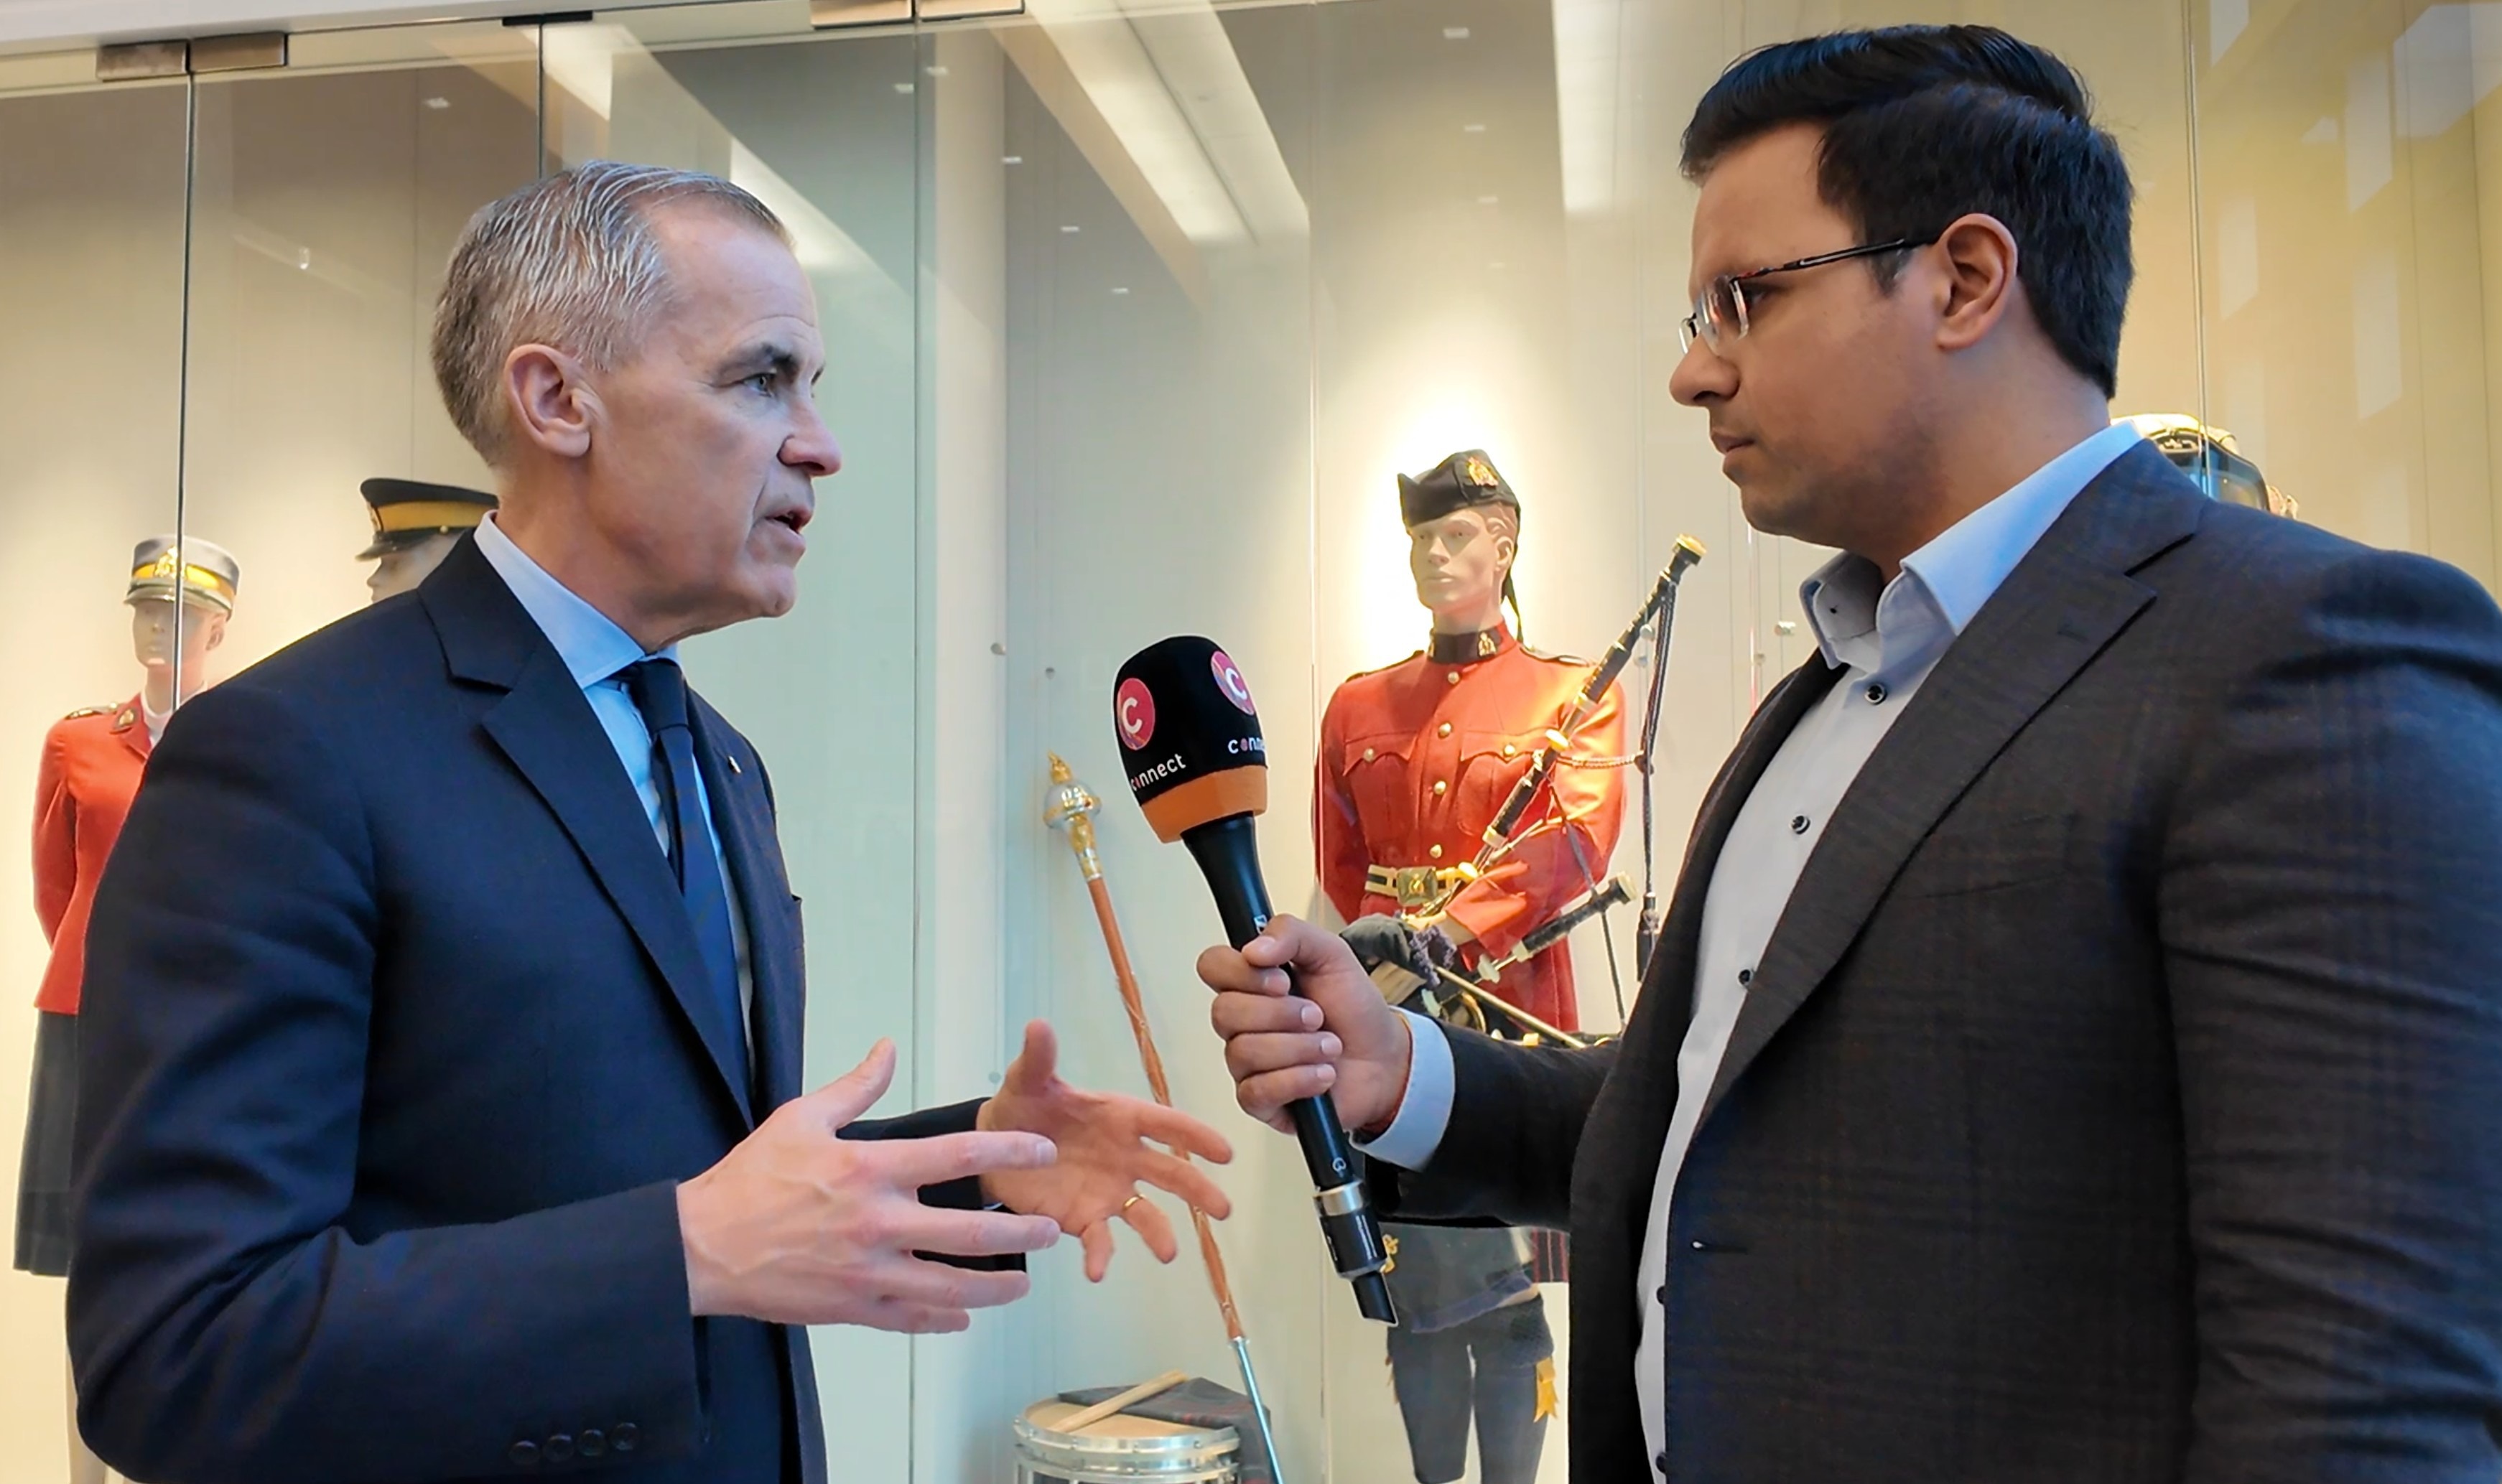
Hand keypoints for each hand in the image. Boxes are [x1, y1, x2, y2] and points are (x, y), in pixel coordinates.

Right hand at [676, 1039, 1063, 1332]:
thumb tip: (888, 1048)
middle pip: (971, 1233)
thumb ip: (855, 1087)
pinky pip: (910, 1319)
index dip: (1008, 1150)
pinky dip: (942, 1320)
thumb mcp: (800, 1118)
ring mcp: (868, 1273)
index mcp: (870, 1170)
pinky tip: (964, 1316)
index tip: (1043, 1152)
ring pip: (951, 1288)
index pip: (958, 1155)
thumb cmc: (750, 1179)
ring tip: (1024, 1283)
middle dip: (1022, 1233)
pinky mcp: (852, 1310)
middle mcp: (878, 1224)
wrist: (702, 1247)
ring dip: (997, 1287)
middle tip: (1050, 1230)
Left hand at [977, 1021, 1235, 1281]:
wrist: (993, 1149)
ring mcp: (1108, 1191)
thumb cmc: (1021, 1107)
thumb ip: (1039, 1059)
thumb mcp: (1027, 1081)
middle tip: (1224, 1209)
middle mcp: (1124, 1157)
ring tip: (1169, 1253)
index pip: (1167, 1125)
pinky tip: (1096, 1271)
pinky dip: (1101, 1255)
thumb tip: (1037, 1024)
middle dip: (1198, 1190)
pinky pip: (1100, 1239)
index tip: (1225, 1152)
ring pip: (1145, 1214)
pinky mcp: (1084, 1219)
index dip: (1196, 1137)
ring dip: (1159, 1233)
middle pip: (1171, 1173)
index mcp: (1120, 1118)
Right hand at [1197, 913, 1413, 1137]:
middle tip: (1317, 1016)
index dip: (1240, 973)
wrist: (1384, 1058)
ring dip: (1299, 1048)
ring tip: (1329, 1047)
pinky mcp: (1258, 1101)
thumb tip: (1253, 949)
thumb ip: (1292, 934)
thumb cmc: (1353, 1008)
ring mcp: (1245, 1063)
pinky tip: (1323, 1075)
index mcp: (1251, 982)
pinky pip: (1257, 1091)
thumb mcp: (1332, 955)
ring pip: (1244, 1052)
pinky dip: (1299, 1080)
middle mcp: (1241, 1022)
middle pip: (1224, 1012)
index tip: (1281, 980)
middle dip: (1282, 1014)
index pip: (1212, 966)